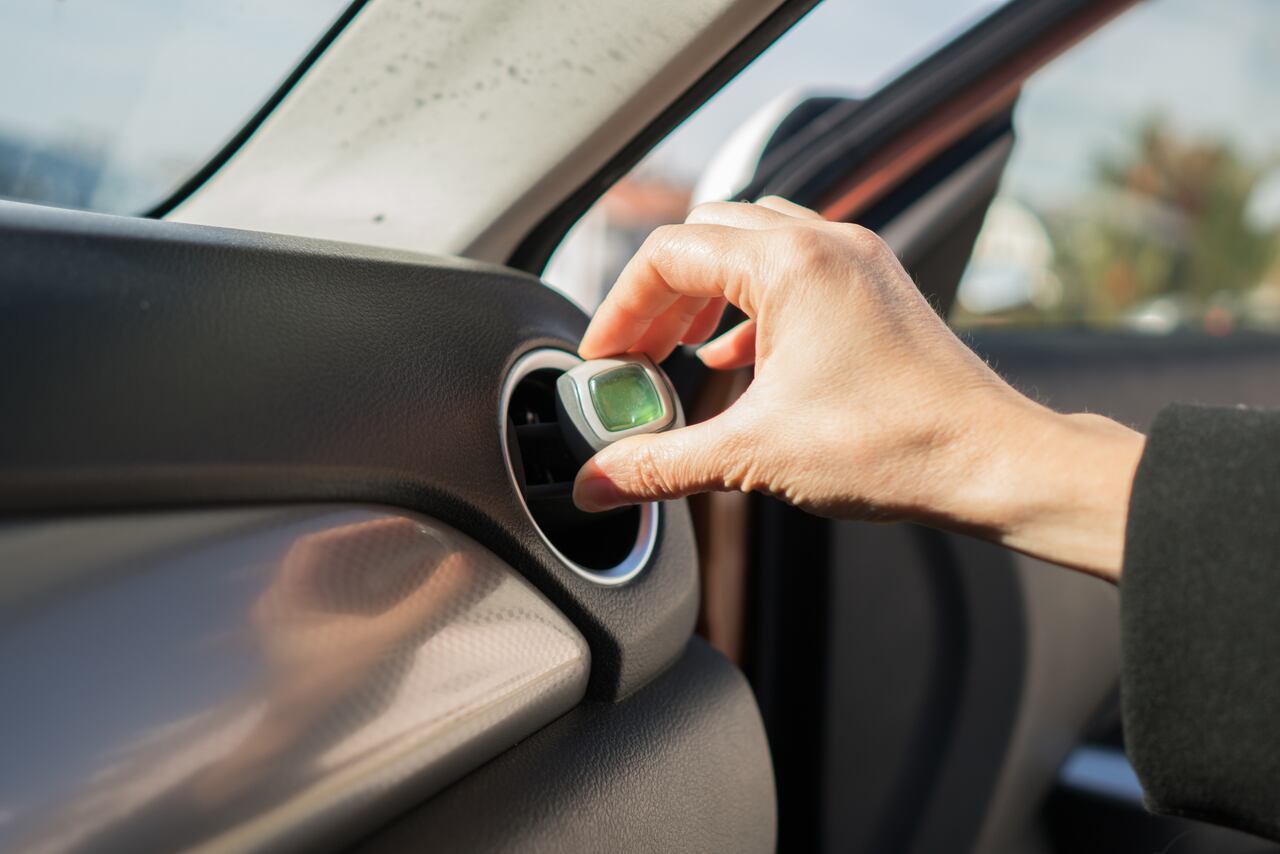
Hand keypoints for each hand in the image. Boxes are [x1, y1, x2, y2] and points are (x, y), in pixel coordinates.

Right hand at [573, 197, 1144, 579]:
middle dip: (659, 295)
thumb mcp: (754, 456)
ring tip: (678, 347)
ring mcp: (858, 259)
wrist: (994, 462)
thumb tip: (597, 484)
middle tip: (636, 354)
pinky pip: (794, 268)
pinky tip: (739, 356)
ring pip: (752, 243)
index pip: (669, 254)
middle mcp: (825, 243)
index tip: (604, 358)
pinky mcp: (877, 287)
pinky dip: (751, 303)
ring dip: (705, 291)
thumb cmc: (894, 446)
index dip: (620, 307)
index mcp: (789, 263)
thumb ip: (661, 466)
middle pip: (706, 236)